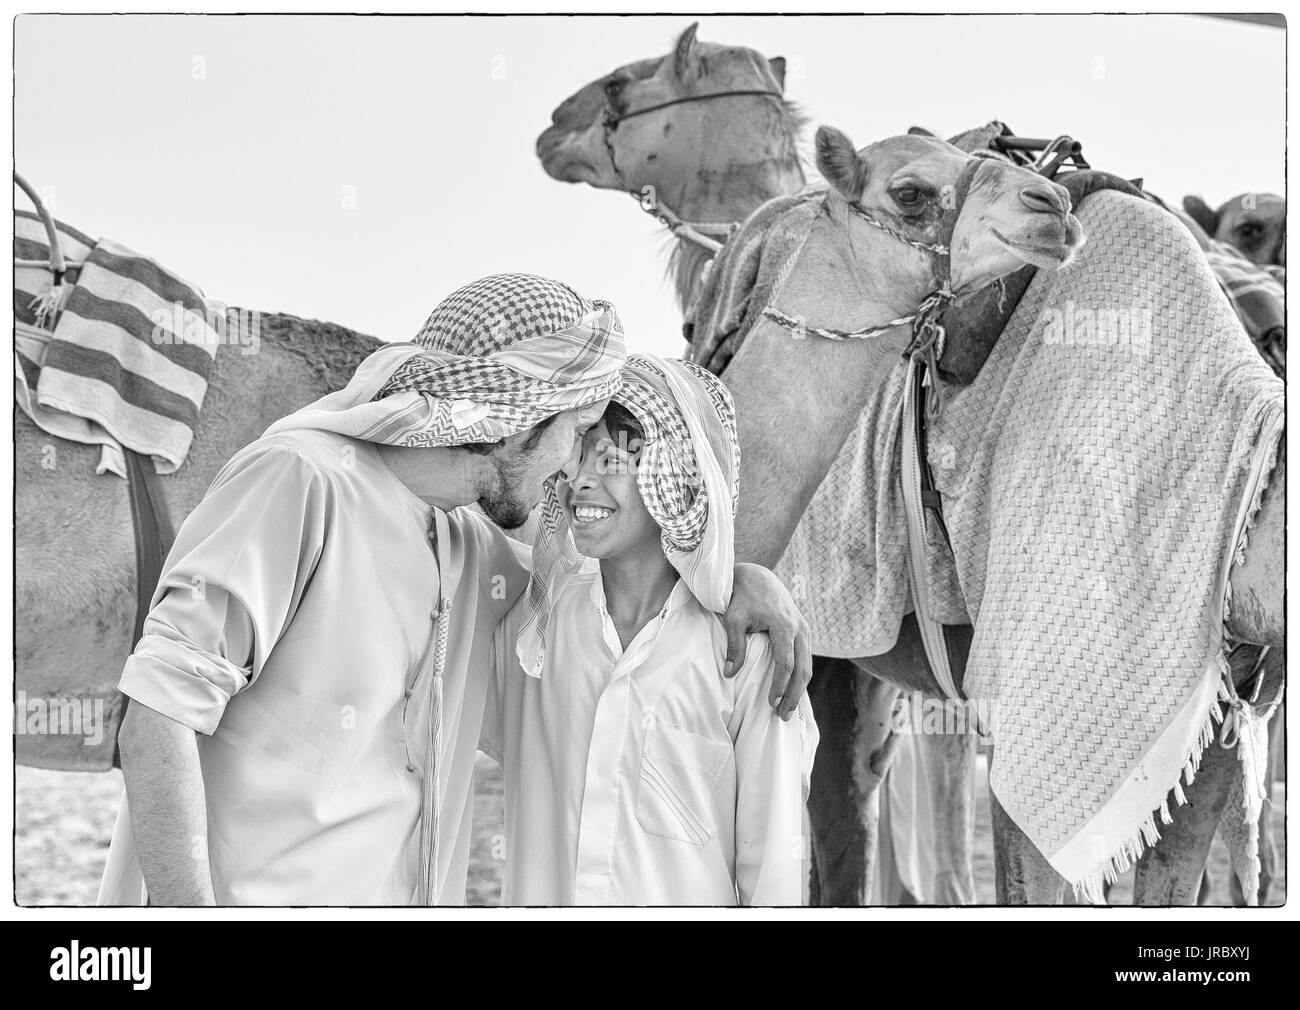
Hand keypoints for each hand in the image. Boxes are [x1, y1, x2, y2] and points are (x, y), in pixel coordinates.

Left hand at [724, 563, 811, 719]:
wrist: (758, 576)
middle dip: (794, 694)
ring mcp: (804, 629)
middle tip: (782, 715)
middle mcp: (800, 628)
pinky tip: (792, 692)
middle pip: (803, 669)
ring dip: (799, 689)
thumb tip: (729, 673)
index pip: (785, 663)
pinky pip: (805, 658)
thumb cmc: (742, 597)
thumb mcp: (733, 618)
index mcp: (784, 625)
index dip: (779, 685)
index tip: (771, 703)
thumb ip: (734, 646)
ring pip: (807, 665)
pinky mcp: (803, 631)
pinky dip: (800, 677)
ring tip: (787, 709)